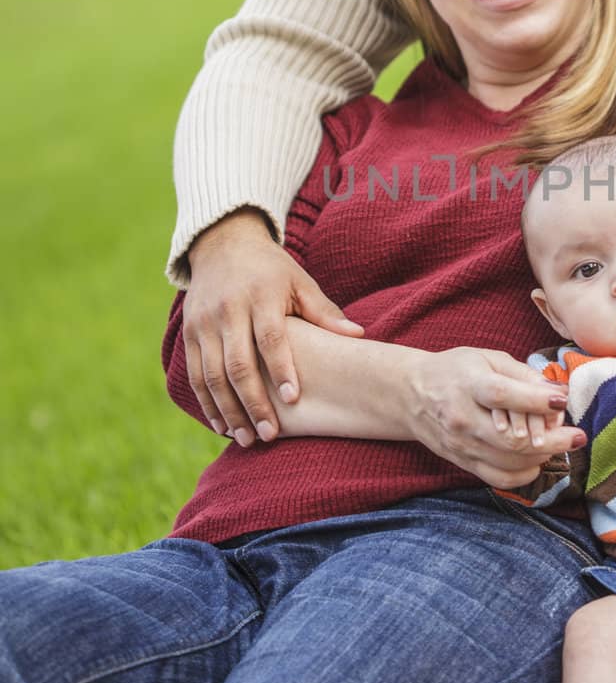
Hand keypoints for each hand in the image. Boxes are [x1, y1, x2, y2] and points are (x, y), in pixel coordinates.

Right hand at [184, 209, 363, 445]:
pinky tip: (223, 426)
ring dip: (228, 411)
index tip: (294, 399)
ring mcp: (203, 323)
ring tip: (247, 439)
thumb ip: (325, 311)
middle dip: (253, 402)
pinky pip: (194, 375)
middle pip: (237, 363)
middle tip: (270, 435)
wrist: (223, 244)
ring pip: (211, 375)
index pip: (270, 337)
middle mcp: (227, 310)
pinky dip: (207, 403)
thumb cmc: (271, 269)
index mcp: (260, 296)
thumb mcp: (300, 281)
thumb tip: (359, 335)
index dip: (282, 368)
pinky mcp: (189, 333)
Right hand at [407, 348, 584, 489]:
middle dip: (553, 440)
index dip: (537, 401)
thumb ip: (523, 374)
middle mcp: (462, 419)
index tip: (563, 400)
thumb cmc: (455, 371)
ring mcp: (462, 446)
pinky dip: (525, 473)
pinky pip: (499, 478)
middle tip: (577, 435)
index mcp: (468, 385)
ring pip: (510, 462)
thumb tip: (557, 392)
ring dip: (543, 456)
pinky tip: (537, 460)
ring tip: (560, 444)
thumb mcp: (487, 358)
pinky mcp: (463, 462)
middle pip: (512, 440)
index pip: (504, 396)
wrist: (411, 395)